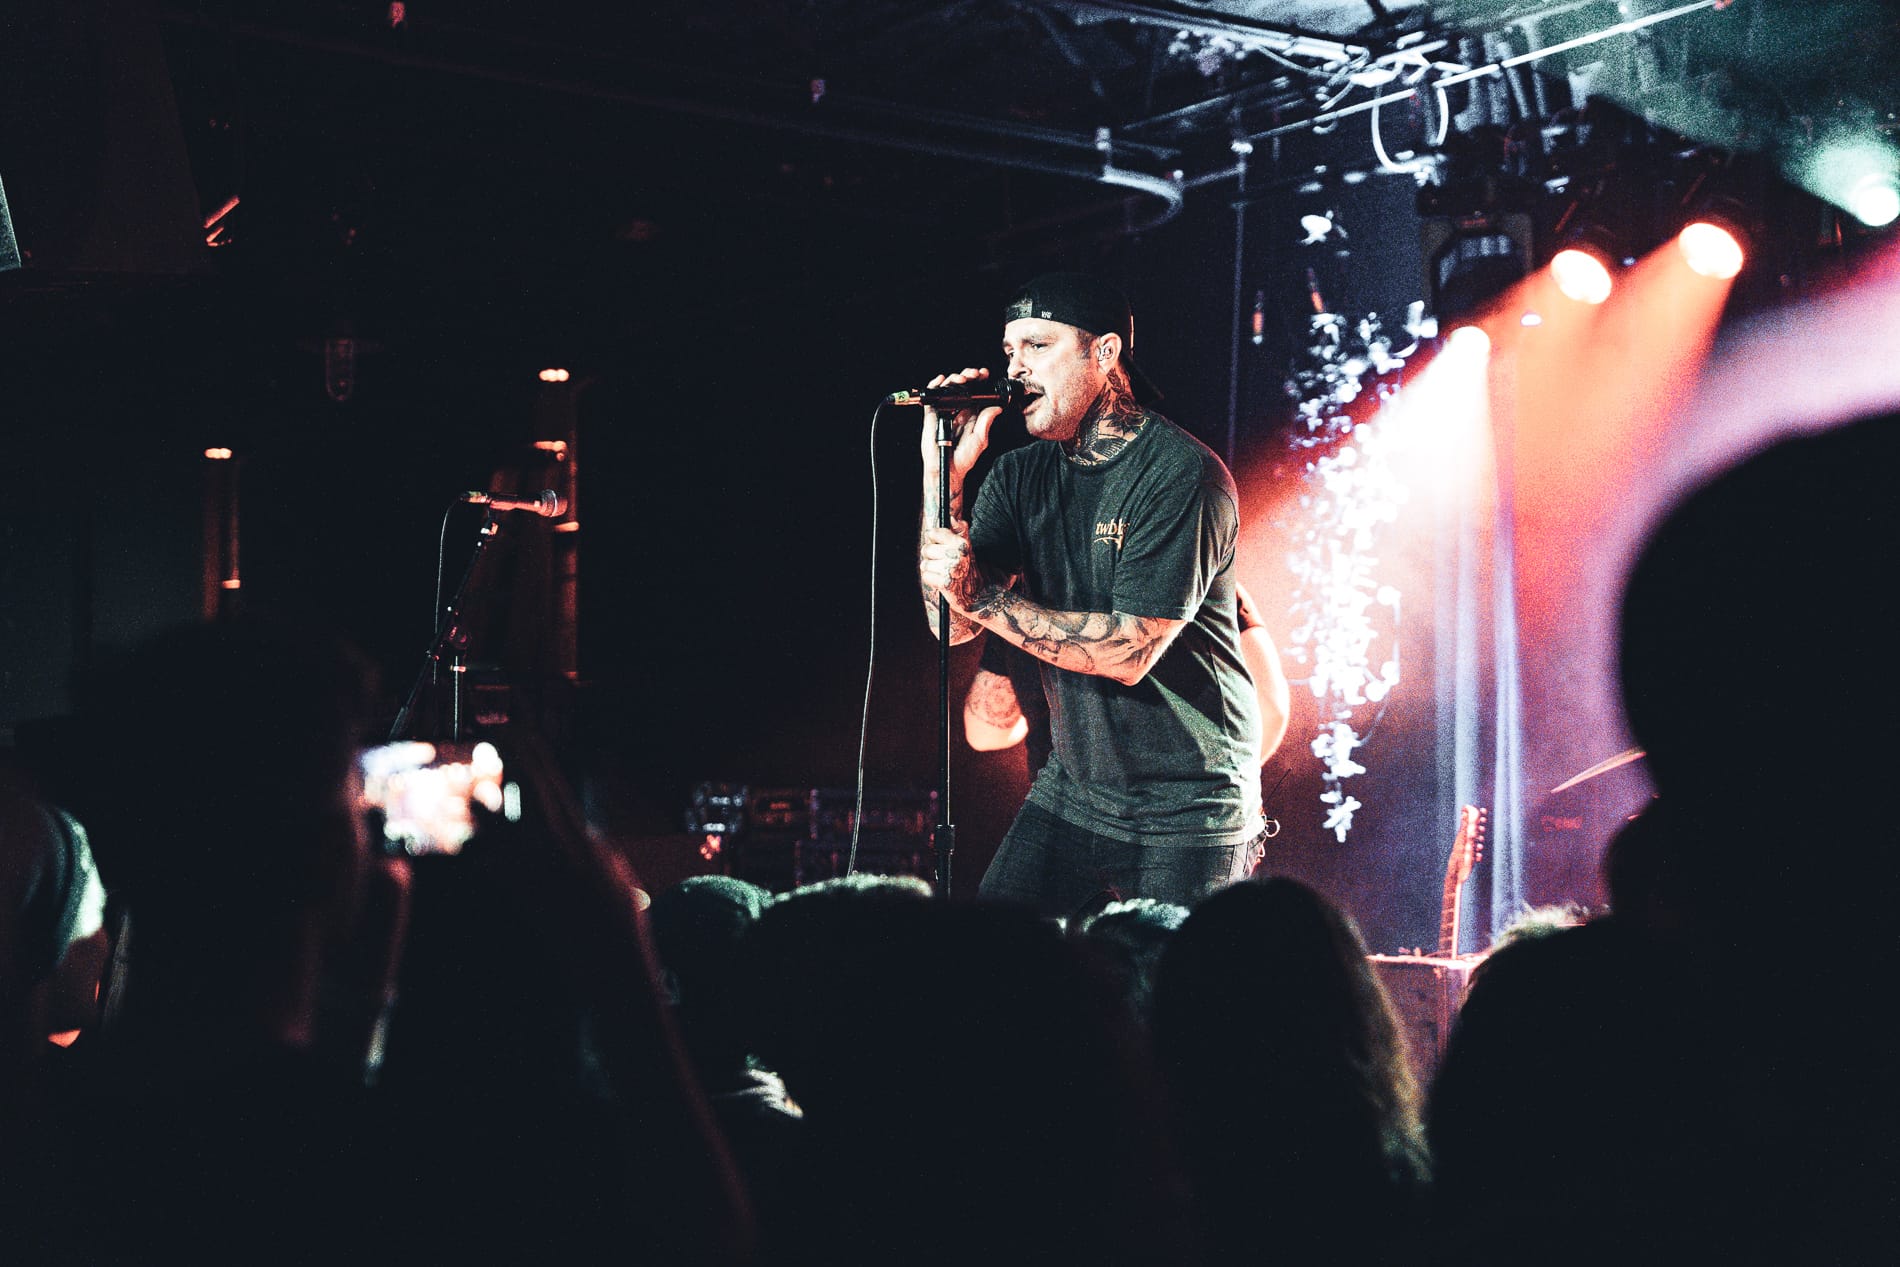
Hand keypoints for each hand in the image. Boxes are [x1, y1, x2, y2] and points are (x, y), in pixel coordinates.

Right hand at [918, 366, 1002, 487]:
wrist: (948, 468)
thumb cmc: (964, 457)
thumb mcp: (980, 439)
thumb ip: (986, 421)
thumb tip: (997, 407)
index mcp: (971, 413)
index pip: (975, 391)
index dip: (979, 380)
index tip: (984, 374)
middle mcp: (958, 409)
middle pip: (962, 386)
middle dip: (968, 375)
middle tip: (974, 375)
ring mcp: (945, 410)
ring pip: (948, 388)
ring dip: (954, 379)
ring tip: (962, 379)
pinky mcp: (932, 414)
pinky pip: (932, 397)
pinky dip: (935, 385)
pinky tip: (941, 380)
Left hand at [919, 518, 984, 613]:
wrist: (981, 596)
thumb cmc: (972, 571)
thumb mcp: (968, 549)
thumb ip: (960, 531)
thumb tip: (952, 518)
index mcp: (961, 544)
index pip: (932, 533)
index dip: (934, 540)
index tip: (940, 547)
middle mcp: (956, 555)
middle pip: (926, 549)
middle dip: (932, 557)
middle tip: (943, 563)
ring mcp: (950, 569)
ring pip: (925, 564)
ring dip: (932, 570)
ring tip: (943, 573)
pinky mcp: (945, 583)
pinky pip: (926, 576)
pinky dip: (932, 580)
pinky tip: (942, 582)